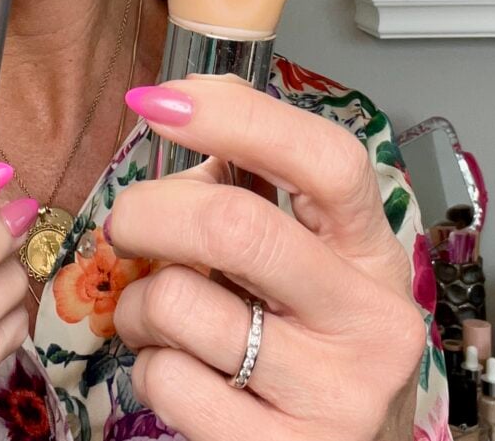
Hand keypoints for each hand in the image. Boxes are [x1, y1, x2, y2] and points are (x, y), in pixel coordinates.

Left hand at [110, 77, 425, 440]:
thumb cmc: (303, 327)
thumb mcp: (303, 249)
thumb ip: (249, 179)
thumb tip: (178, 103)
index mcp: (369, 247)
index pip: (326, 160)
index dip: (237, 119)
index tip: (161, 101)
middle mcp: (369, 318)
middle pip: (234, 226)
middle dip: (148, 211)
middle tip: (125, 224)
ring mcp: (334, 393)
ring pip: (179, 304)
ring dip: (136, 301)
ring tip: (156, 312)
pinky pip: (166, 381)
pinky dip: (146, 365)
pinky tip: (178, 367)